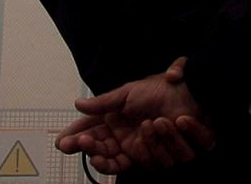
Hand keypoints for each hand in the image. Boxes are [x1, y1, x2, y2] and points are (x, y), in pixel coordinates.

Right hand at [56, 57, 214, 173]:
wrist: (188, 90)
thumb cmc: (157, 91)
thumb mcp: (127, 93)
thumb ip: (103, 102)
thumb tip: (78, 104)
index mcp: (115, 130)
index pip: (92, 141)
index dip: (78, 143)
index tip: (63, 143)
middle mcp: (127, 144)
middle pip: (104, 158)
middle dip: (92, 150)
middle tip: (84, 142)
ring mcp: (146, 150)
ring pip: (134, 161)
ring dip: (145, 142)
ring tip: (150, 123)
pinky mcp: (167, 154)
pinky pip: (161, 160)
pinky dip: (164, 144)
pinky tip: (165, 127)